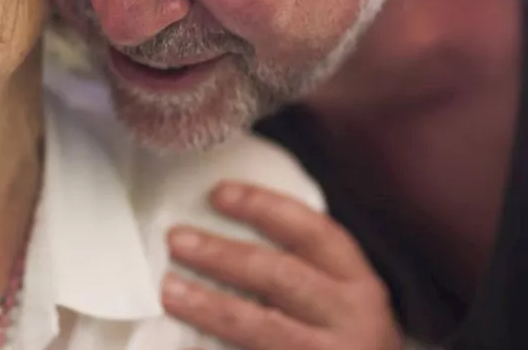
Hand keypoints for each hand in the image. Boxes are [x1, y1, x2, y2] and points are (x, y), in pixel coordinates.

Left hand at [163, 181, 400, 349]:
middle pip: (281, 277)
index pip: (312, 232)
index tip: (218, 193)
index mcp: (357, 283)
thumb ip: (300, 270)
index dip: (265, 207)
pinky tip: (185, 345)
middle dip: (224, 256)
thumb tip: (220, 236)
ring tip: (169, 291)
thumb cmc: (344, 340)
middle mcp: (352, 319)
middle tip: (177, 239)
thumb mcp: (340, 301)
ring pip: (262, 327)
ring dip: (211, 307)